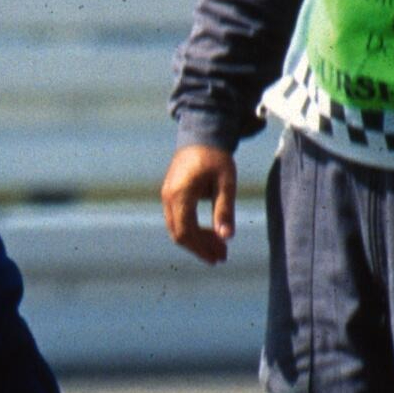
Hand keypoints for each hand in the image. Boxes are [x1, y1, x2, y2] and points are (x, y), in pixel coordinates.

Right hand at [160, 145, 235, 264]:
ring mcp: (167, 195)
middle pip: (179, 234)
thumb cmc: (216, 157)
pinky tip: (210, 233)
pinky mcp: (170, 194)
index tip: (219, 257)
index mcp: (180, 194)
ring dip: (196, 241)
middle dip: (200, 248)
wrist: (201, 135)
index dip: (201, 248)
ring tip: (219, 247)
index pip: (186, 231)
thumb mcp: (226, 183)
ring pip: (177, 228)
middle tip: (222, 256)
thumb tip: (226, 237)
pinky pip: (177, 219)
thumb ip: (224, 210)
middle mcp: (168, 196)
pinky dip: (192, 230)